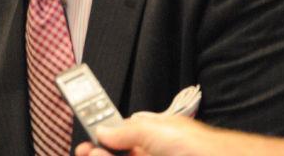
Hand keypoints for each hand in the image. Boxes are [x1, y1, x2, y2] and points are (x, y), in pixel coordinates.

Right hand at [74, 115, 220, 155]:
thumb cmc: (197, 147)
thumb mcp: (154, 129)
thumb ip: (125, 130)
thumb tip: (103, 131)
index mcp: (154, 135)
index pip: (121, 136)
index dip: (102, 139)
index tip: (87, 144)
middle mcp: (154, 152)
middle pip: (120, 153)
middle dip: (100, 153)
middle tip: (86, 152)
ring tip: (93, 155)